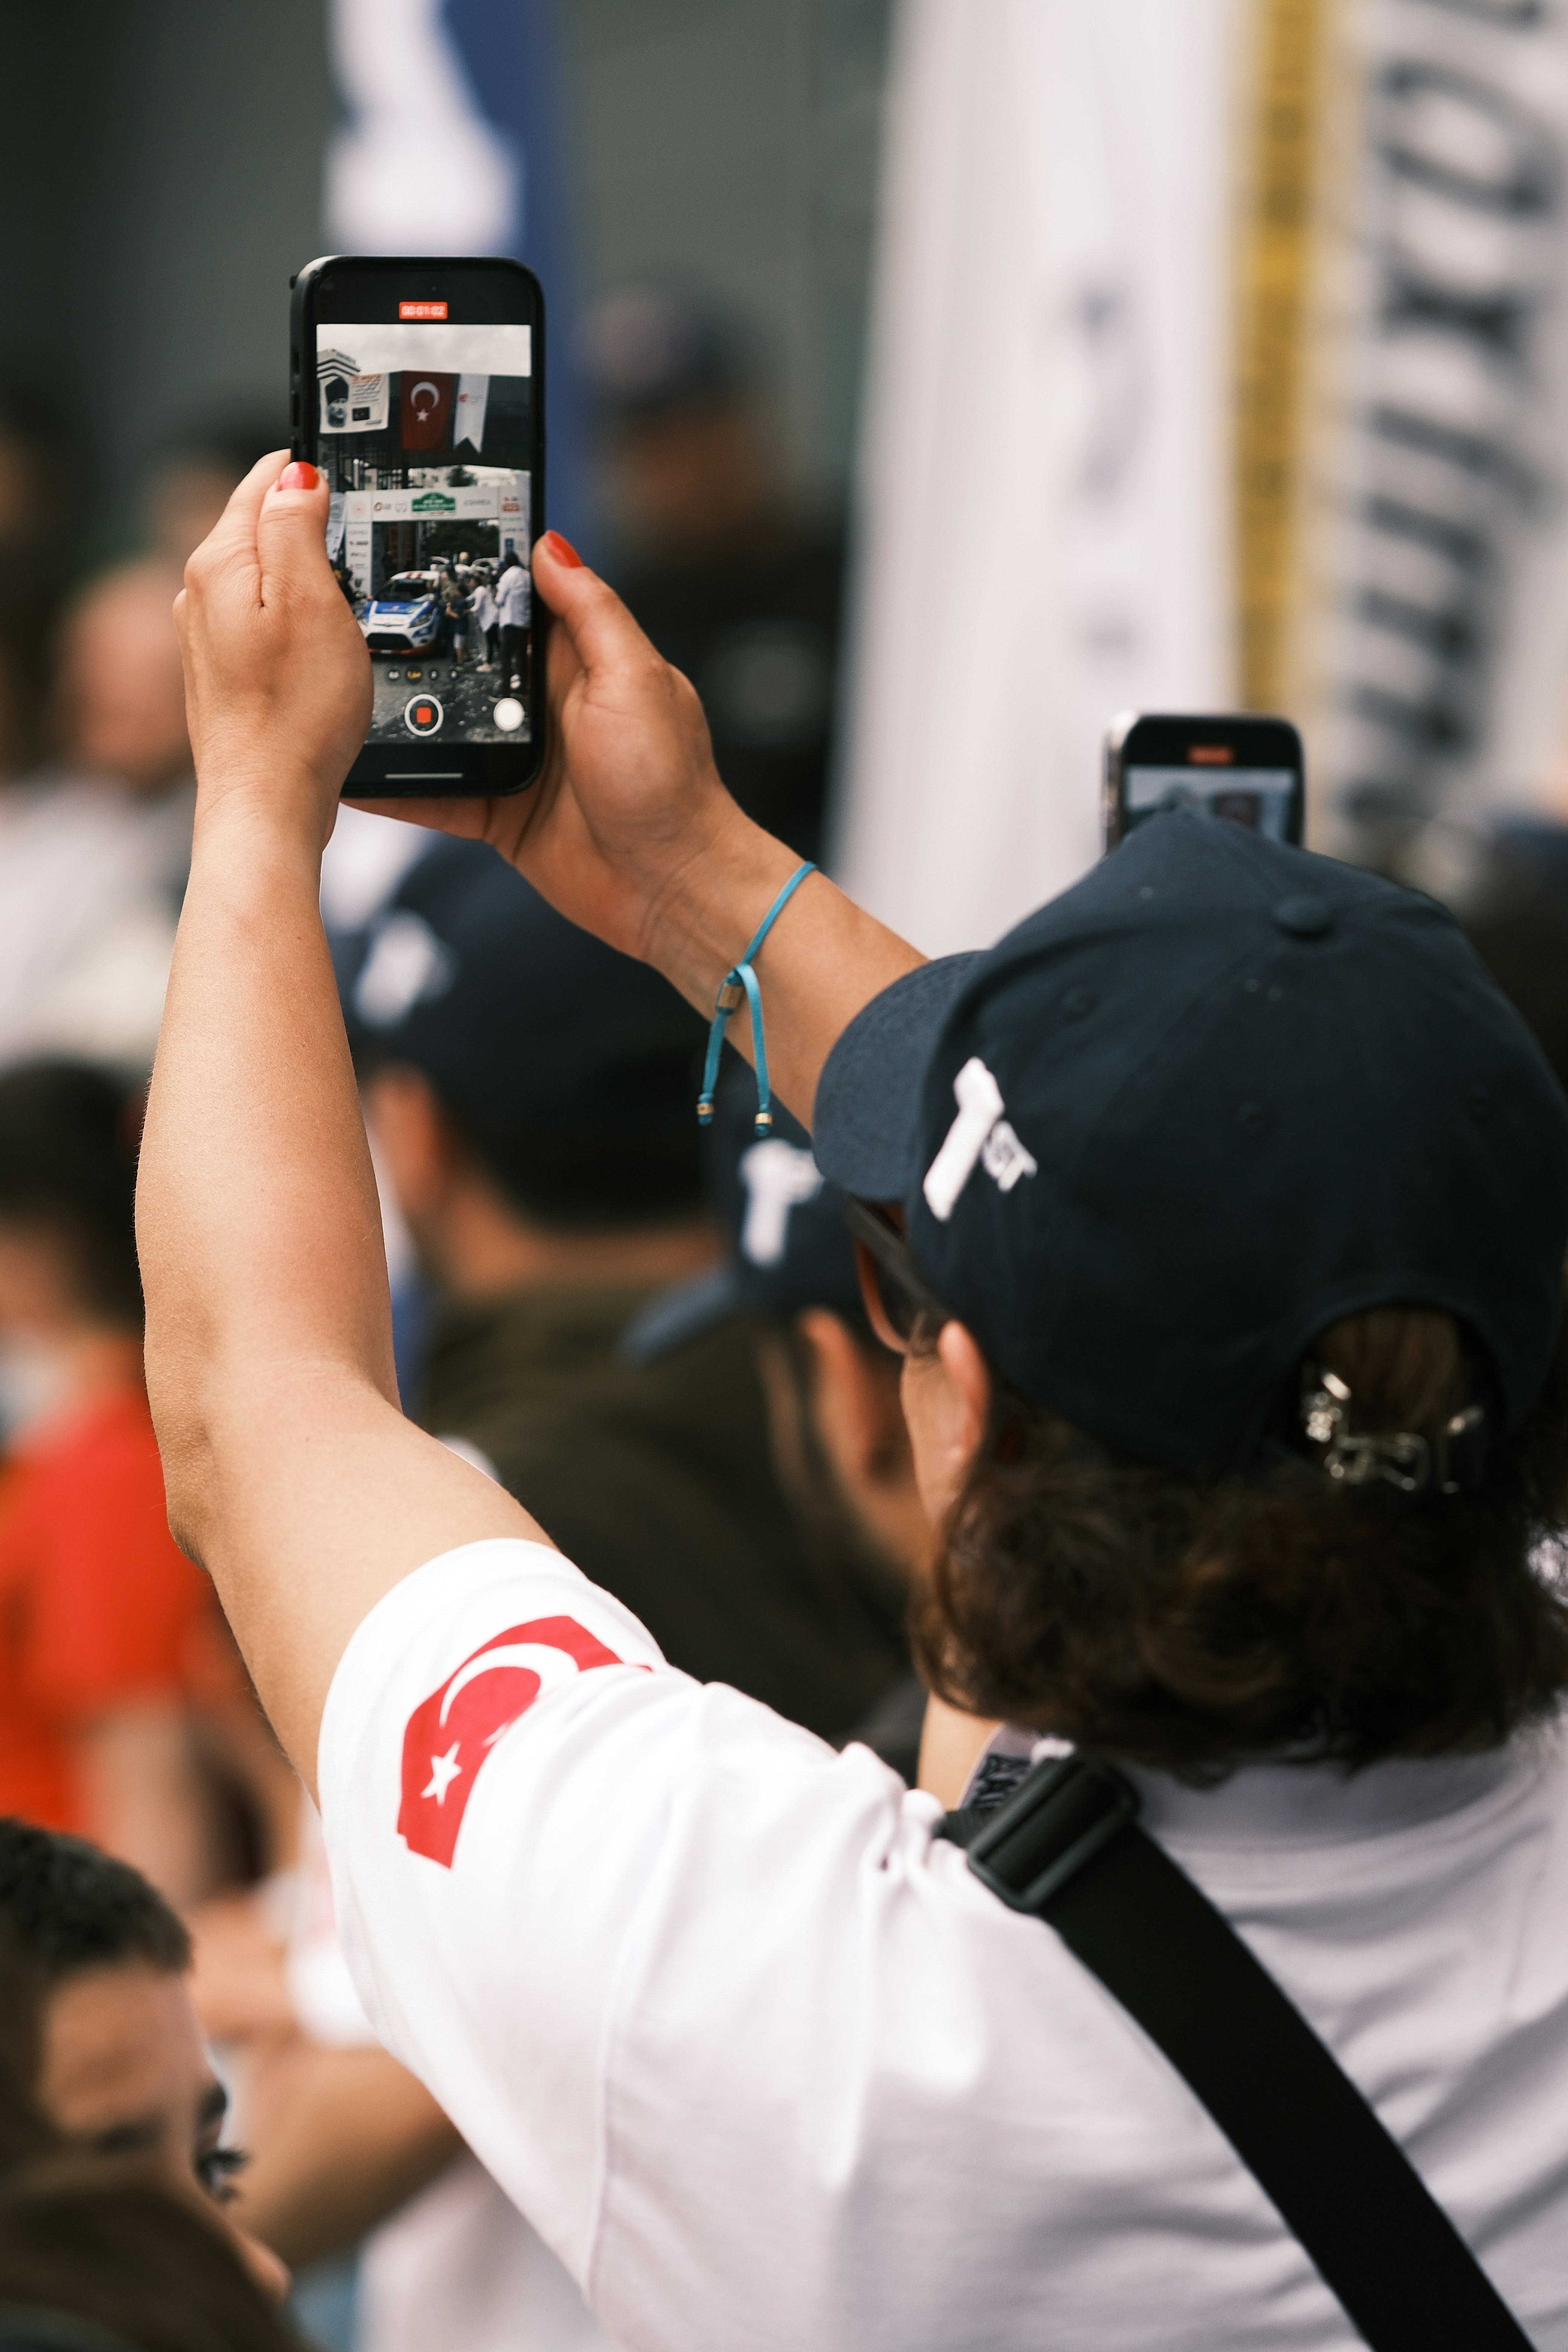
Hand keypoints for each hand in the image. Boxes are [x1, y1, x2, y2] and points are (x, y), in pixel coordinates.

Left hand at [177, 453, 371, 847]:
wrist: (267, 802)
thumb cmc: (295, 714)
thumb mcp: (312, 601)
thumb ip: (297, 526)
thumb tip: (295, 476)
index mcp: (219, 563)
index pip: (265, 481)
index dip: (312, 475)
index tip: (350, 481)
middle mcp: (199, 594)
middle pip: (262, 529)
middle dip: (309, 530)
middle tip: (358, 551)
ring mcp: (206, 636)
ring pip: (263, 578)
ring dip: (303, 581)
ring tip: (344, 605)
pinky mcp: (222, 674)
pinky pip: (262, 623)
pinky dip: (293, 624)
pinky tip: (318, 651)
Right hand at [353, 534, 793, 969]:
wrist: (672, 886)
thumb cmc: (669, 784)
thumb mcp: (634, 678)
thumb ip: (590, 612)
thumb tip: (551, 545)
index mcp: (579, 661)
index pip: (516, 603)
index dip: (473, 579)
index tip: (416, 548)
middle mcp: (544, 707)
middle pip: (466, 663)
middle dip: (416, 645)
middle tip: (351, 620)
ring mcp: (517, 761)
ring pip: (442, 727)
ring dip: (398, 716)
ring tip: (337, 693)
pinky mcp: (500, 813)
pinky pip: (436, 793)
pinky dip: (398, 787)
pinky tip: (354, 773)